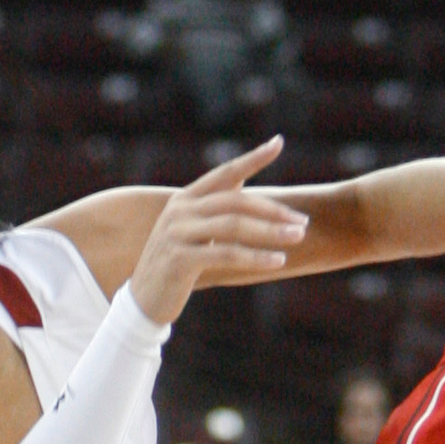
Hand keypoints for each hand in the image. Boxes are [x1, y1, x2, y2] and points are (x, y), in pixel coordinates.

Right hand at [128, 137, 305, 324]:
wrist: (142, 301)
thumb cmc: (175, 266)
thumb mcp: (191, 232)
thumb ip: (214, 210)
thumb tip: (243, 184)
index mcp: (185, 199)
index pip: (225, 173)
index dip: (252, 158)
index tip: (278, 143)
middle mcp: (180, 211)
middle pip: (235, 201)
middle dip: (272, 210)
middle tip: (302, 221)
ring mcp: (177, 234)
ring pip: (234, 225)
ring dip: (270, 231)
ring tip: (297, 237)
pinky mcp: (180, 259)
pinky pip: (226, 254)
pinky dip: (255, 256)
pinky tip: (278, 260)